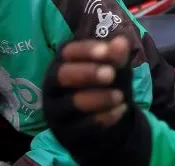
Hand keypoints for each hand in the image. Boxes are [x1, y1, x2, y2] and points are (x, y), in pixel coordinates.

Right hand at [43, 37, 138, 163]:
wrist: (105, 121)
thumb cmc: (104, 86)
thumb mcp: (114, 69)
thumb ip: (116, 56)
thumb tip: (121, 41)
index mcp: (62, 63)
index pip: (68, 51)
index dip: (86, 50)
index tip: (106, 50)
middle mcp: (53, 86)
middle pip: (62, 75)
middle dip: (87, 73)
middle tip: (110, 74)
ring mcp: (56, 111)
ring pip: (70, 104)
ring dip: (98, 98)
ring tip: (120, 96)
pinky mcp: (65, 133)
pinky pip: (81, 126)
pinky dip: (103, 118)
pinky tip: (121, 110)